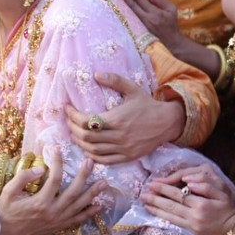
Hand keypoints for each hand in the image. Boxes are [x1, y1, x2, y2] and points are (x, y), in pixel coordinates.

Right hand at [0, 150, 105, 234]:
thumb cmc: (5, 211)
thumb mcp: (8, 192)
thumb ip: (22, 178)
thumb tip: (41, 169)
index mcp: (40, 202)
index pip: (55, 179)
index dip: (58, 162)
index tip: (57, 149)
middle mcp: (52, 212)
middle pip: (73, 192)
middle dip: (84, 176)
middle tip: (91, 162)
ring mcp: (58, 221)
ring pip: (79, 206)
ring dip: (93, 194)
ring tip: (103, 182)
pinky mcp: (59, 227)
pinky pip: (77, 220)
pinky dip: (89, 213)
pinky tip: (98, 206)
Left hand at [65, 73, 183, 163]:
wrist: (167, 122)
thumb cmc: (147, 104)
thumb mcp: (132, 89)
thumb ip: (114, 80)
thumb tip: (95, 74)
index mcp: (117, 118)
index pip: (87, 121)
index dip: (73, 116)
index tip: (68, 109)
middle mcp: (119, 135)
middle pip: (86, 137)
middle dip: (73, 129)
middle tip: (69, 121)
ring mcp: (123, 148)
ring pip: (93, 150)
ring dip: (80, 143)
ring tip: (75, 134)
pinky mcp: (128, 157)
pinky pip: (105, 160)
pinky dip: (92, 156)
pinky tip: (87, 149)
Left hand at [109, 0, 183, 49]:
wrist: (171, 46)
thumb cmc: (170, 24)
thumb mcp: (169, 9)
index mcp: (154, 13)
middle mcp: (145, 21)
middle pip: (129, 4)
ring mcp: (139, 28)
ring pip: (125, 11)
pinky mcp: (134, 34)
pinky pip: (124, 19)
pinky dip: (118, 10)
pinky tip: (111, 3)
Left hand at [142, 165, 234, 234]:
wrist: (233, 231)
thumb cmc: (227, 210)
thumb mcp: (222, 194)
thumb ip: (207, 187)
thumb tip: (189, 183)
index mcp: (201, 204)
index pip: (178, 194)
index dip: (164, 188)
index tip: (153, 184)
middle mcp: (194, 215)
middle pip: (171, 204)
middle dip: (155, 198)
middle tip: (142, 193)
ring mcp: (191, 224)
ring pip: (170, 214)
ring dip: (155, 208)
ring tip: (144, 202)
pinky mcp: (190, 230)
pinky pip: (173, 222)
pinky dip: (162, 217)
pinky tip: (154, 212)